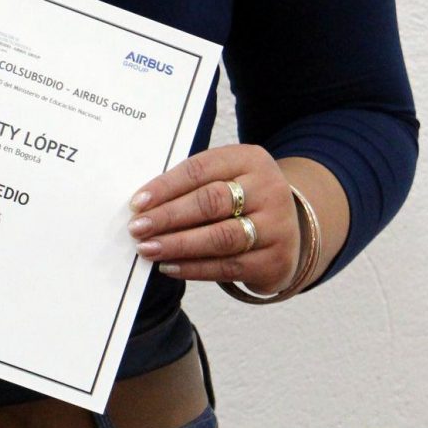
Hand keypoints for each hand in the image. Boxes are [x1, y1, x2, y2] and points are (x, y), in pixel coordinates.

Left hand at [126, 145, 299, 293]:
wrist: (290, 230)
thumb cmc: (243, 200)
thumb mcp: (227, 178)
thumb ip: (193, 185)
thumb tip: (144, 205)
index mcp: (251, 159)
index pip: (201, 169)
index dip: (166, 186)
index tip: (137, 203)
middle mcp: (268, 189)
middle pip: (211, 202)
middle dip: (169, 216)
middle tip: (137, 228)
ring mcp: (276, 226)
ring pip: (220, 237)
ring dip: (178, 245)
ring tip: (148, 249)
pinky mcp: (274, 260)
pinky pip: (227, 266)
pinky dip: (194, 268)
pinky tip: (170, 266)